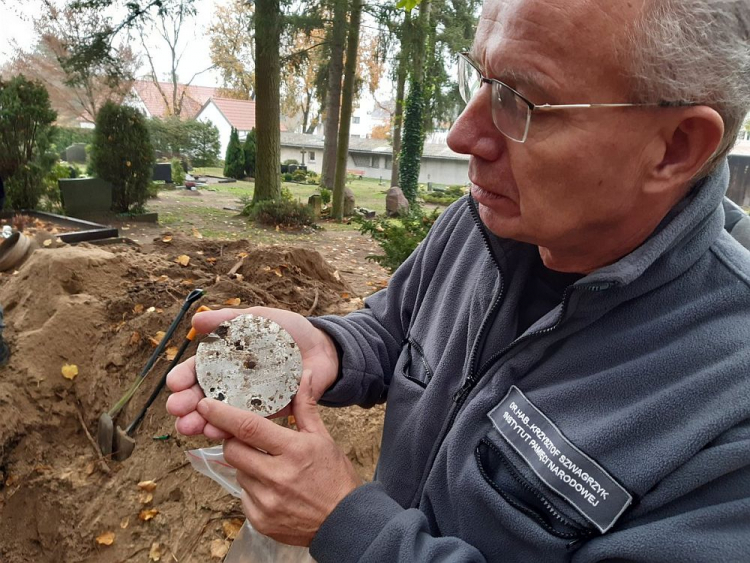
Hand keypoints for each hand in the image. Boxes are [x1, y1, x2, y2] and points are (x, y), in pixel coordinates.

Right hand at [166, 306, 339, 439]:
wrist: (322, 348)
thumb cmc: (288, 331)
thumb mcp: (258, 319)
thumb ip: (230, 319)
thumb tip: (197, 320)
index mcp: (224, 360)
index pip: (197, 371)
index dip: (183, 377)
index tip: (175, 383)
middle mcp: (230, 383)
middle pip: (201, 396)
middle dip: (185, 404)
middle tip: (177, 409)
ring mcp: (247, 401)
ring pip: (218, 416)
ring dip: (201, 423)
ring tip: (191, 427)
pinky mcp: (266, 414)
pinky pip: (245, 426)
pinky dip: (230, 431)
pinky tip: (218, 433)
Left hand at [197, 370, 362, 545]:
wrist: (343, 523)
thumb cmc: (334, 477)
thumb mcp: (323, 438)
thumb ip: (305, 407)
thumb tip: (303, 375)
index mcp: (293, 451)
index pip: (249, 427)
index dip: (223, 414)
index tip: (206, 404)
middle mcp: (276, 476)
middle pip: (233, 450)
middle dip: (234, 441)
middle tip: (248, 440)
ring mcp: (266, 501)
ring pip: (238, 472)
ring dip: (247, 465)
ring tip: (270, 467)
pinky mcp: (259, 520)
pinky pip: (243, 496)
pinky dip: (252, 488)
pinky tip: (272, 489)